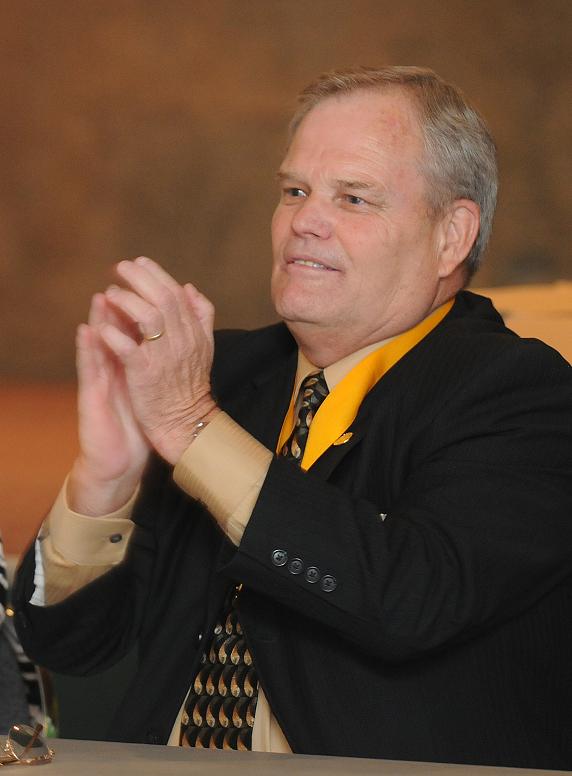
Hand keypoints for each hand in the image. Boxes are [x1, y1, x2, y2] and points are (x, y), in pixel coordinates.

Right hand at [69, 293, 150, 514]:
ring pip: (98, 341)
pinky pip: (89, 368)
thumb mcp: (154, 383)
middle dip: (120, 299)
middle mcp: (113, 365)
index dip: (140, 300)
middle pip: (114, 326)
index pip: (134, 325)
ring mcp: (101, 378)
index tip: (150, 277)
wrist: (126, 454)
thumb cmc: (142, 416)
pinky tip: (88, 330)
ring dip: (100, 316)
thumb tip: (175, 331)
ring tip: (102, 294)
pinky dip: (88, 347)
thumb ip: (161, 356)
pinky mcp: (91, 396)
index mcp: (130, 360)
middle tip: (123, 274)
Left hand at [99, 256, 218, 463]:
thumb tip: (189, 288)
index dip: (156, 274)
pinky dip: (114, 335)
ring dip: (126, 301)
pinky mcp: (146, 374)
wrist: (186, 422)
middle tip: (120, 267)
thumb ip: (201, 315)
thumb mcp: (204, 347)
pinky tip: (102, 328)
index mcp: (194, 332)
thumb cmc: (190, 386)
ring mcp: (164, 356)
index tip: (139, 262)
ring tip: (110, 293)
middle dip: (139, 278)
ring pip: (148, 317)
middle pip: (163, 298)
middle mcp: (182, 340)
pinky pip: (129, 349)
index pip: (176, 293)